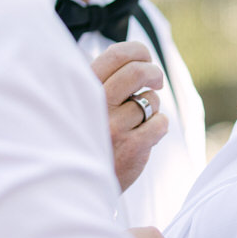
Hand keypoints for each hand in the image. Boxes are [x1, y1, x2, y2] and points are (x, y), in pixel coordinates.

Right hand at [91, 41, 168, 190]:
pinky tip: (145, 134)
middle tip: (155, 80)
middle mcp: (97, 107)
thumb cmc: (83, 138)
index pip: (115, 56)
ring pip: (151, 100)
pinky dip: (159, 125)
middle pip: (138, 72)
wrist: (75, 185)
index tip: (144, 58)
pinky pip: (161, 123)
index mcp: (83, 92)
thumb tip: (132, 55)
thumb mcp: (79, 105)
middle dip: (154, 73)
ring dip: (152, 106)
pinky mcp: (132, 148)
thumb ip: (99, 81)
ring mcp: (114, 128)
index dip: (137, 51)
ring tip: (138, 119)